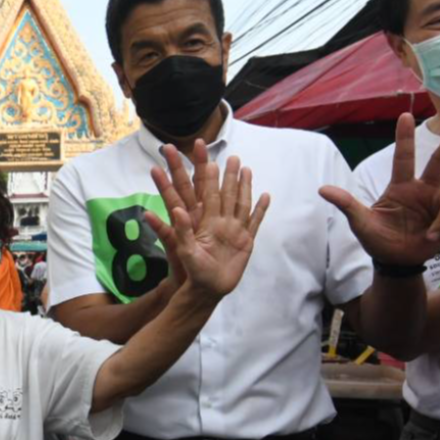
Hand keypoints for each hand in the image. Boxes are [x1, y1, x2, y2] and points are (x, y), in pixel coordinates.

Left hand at [146, 156, 269, 297]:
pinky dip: (260, 210)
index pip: (196, 187)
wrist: (206, 290)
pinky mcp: (245, 240)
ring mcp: (232, 228)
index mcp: (200, 219)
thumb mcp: (183, 252)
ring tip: (246, 167)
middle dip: (222, 171)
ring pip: (239, 201)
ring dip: (243, 185)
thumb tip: (174, 211)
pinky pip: (254, 221)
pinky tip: (265, 196)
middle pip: (219, 189)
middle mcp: (216, 219)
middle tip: (228, 153)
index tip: (190, 148)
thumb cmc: (191, 272)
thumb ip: (179, 232)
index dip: (195, 168)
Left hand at [320, 114, 439, 265]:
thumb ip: (346, 204)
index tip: (405, 115)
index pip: (404, 157)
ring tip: (428, 235)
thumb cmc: (377, 239)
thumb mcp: (360, 222)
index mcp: (401, 187)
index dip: (404, 137)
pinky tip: (432, 239)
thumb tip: (322, 189)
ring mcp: (437, 205)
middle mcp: (423, 191)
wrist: (394, 263)